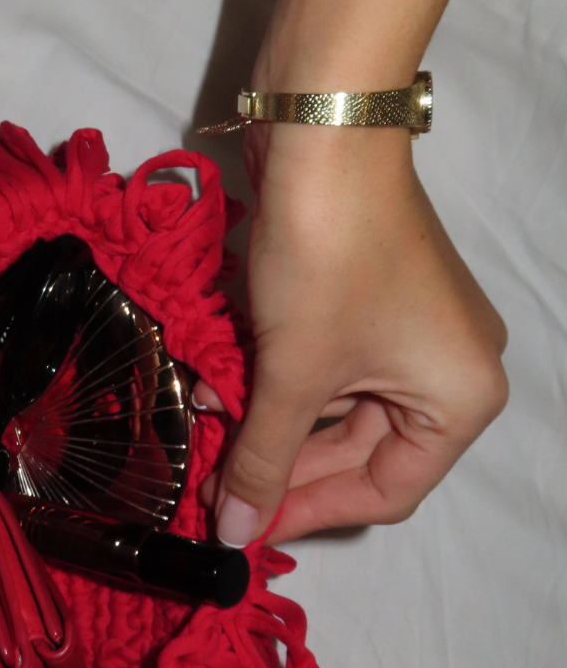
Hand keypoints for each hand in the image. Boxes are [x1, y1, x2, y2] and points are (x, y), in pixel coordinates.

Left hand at [197, 123, 507, 545]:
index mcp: (458, 398)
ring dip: (266, 421)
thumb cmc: (326, 261)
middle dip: (278, 465)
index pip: (384, 492)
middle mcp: (445, 371)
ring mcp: (406, 333)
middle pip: (355, 452)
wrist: (324, 132)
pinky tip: (218, 386)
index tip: (245, 526)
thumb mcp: (292, 372)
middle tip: (212, 489)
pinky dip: (273, 378)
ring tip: (208, 433)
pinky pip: (322, 365)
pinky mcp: (367, 301)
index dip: (309, 513)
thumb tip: (237, 536)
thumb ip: (264, 457)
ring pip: (331, 408)